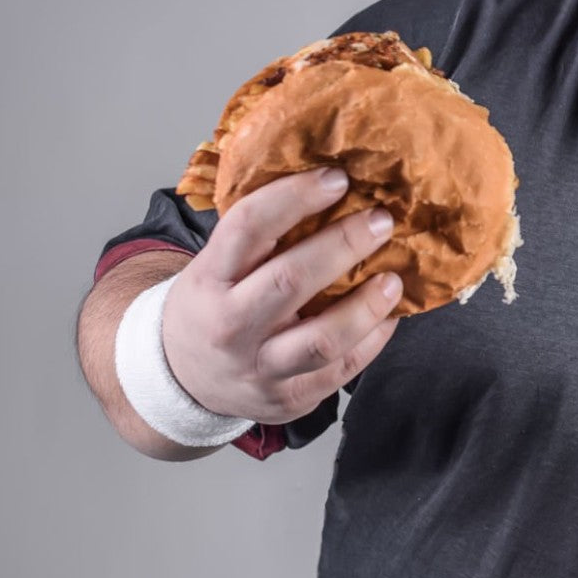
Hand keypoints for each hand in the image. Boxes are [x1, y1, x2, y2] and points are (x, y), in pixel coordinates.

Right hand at [162, 167, 402, 423]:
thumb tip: (332, 183)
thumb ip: (260, 234)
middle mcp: (230, 325)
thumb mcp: (216, 264)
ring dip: (367, 306)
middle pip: (290, 281)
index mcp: (209, 279)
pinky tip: (390, 315)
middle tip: (382, 221)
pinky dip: (373, 340)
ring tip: (395, 279)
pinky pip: (341, 371)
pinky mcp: (289, 399)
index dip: (294, 197)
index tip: (336, 178)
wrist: (181, 380)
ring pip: (322, 340)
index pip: (248, 228)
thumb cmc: (213, 305)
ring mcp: (260, 368)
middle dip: (343, 245)